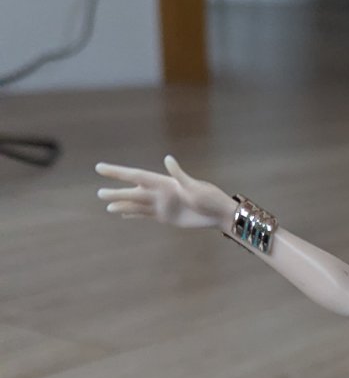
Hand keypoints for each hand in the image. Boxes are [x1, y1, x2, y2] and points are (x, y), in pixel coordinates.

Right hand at [95, 155, 231, 230]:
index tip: (101, 168)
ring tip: (107, 206)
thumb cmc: (209, 198)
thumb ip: (179, 175)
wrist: (219, 214)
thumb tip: (168, 159)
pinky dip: (133, 214)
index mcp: (164, 182)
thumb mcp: (194, 187)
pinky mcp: (166, 217)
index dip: (118, 172)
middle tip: (99, 193)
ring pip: (136, 205)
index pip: (135, 175)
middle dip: (116, 192)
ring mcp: (162, 205)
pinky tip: (123, 213)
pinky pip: (145, 215)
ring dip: (122, 205)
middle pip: (133, 192)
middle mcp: (159, 193)